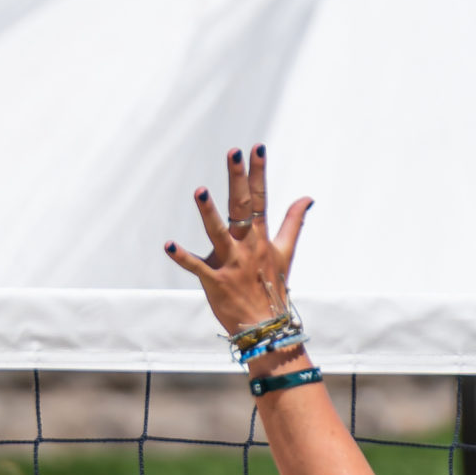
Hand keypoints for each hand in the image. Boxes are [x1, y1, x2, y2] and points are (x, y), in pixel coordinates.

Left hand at [165, 146, 313, 337]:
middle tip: (233, 153)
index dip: (258, 172)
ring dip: (209, 213)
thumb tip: (307, 197)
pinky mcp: (215, 281)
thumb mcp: (286, 252)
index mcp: (261, 237)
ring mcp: (231, 264)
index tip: (256, 147)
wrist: (266, 326)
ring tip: (200, 191)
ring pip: (219, 233)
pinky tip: (168, 245)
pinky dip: (182, 257)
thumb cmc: (273, 287)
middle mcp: (247, 246)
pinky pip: (197, 267)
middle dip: (238, 179)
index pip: (262, 198)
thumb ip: (294, 222)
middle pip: (242, 207)